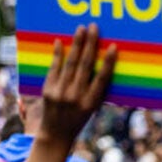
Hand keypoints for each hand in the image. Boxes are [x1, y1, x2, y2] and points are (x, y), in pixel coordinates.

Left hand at [38, 24, 115, 146]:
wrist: (55, 133)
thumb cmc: (79, 118)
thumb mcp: (93, 108)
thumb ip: (97, 89)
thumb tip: (102, 63)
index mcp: (92, 102)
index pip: (102, 78)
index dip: (108, 61)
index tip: (113, 46)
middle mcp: (76, 97)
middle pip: (86, 65)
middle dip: (91, 44)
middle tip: (94, 28)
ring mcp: (60, 93)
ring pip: (70, 63)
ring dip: (76, 44)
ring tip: (80, 29)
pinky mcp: (48, 90)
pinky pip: (54, 68)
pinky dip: (57, 54)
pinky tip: (59, 41)